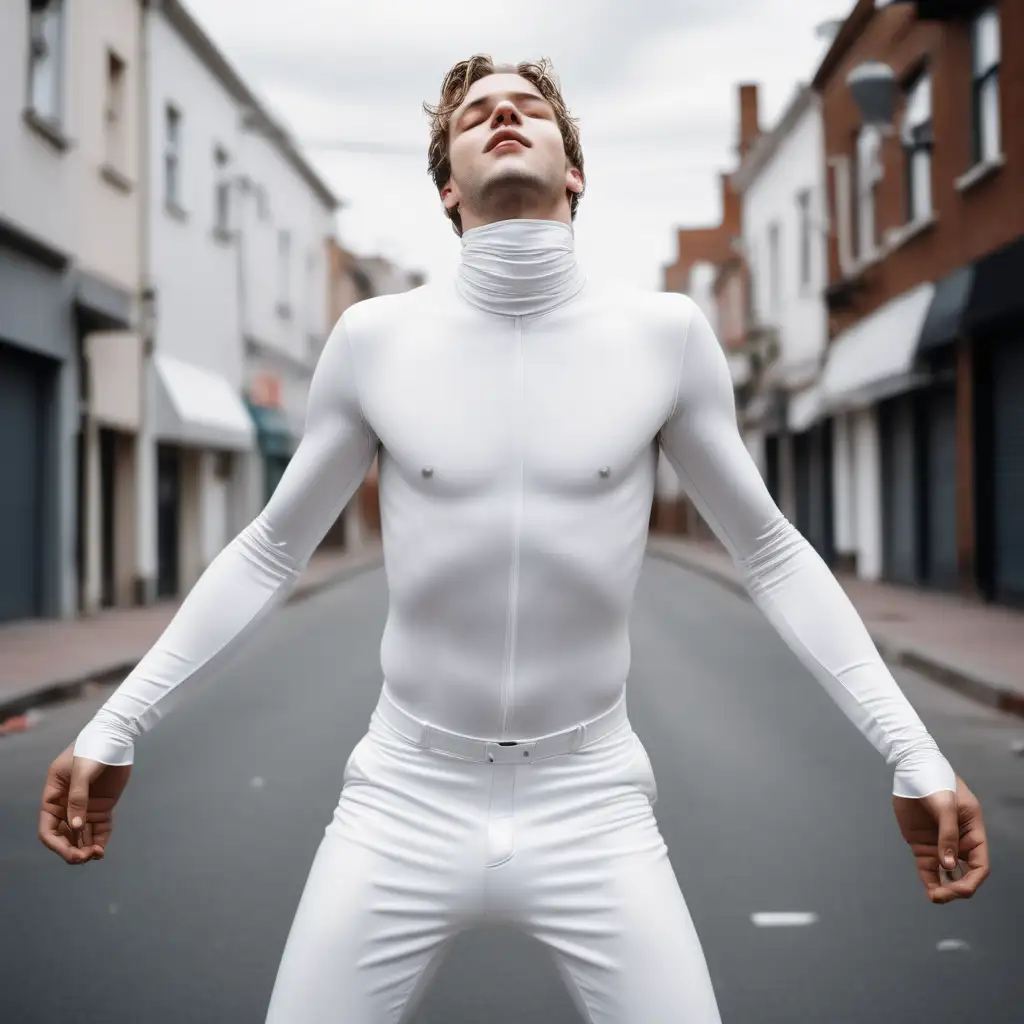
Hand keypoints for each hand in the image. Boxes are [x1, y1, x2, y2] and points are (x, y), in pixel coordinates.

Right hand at [38, 742, 131, 864]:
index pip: (48, 827)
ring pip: (81, 836)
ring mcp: (85, 807)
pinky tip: (102, 849)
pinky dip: (99, 840)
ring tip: (96, 854)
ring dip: (86, 848)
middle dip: (72, 850)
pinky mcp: (103, 806)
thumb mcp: (81, 771)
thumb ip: (78, 798)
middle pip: (64, 836)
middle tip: (86, 857)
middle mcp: (67, 805)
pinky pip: (99, 829)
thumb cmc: (93, 748)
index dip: (56, 843)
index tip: (70, 852)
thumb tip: (75, 827)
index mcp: (54, 796)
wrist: (117, 737)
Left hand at [892, 774, 989, 903]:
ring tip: (935, 897)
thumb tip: (949, 865)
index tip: (960, 889)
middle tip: (941, 895)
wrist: (911, 768)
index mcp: (973, 832)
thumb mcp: (946, 805)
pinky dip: (929, 880)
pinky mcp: (921, 844)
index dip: (973, 879)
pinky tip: (929, 891)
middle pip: (964, 873)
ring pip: (946, 874)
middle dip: (957, 888)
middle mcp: (958, 842)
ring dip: (943, 888)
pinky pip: (928, 868)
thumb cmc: (935, 781)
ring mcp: (939, 844)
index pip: (980, 864)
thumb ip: (947, 834)